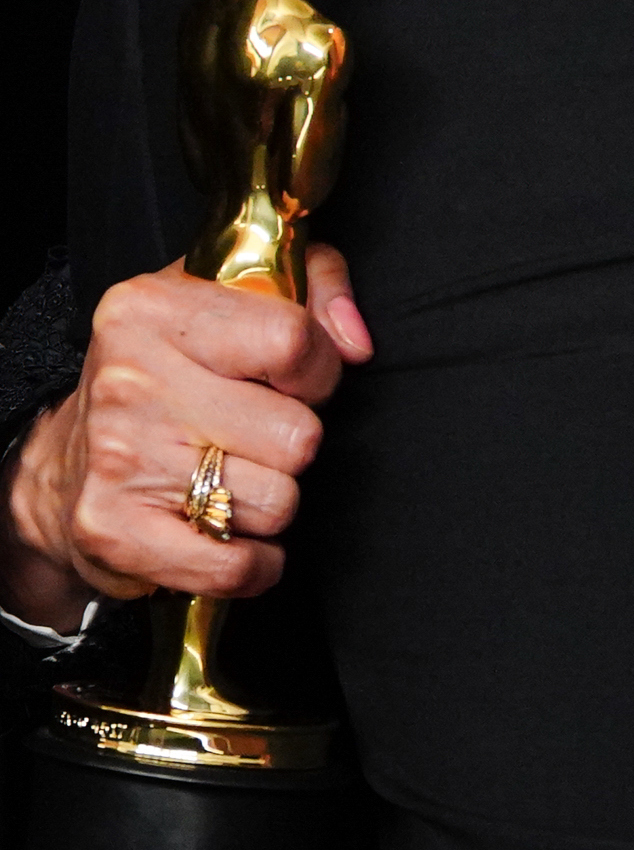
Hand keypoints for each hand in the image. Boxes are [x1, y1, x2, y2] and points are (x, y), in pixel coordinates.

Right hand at [0, 244, 372, 635]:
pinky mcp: (114, 531)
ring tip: (233, 480)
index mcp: (154, 309)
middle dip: (293, 445)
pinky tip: (234, 536)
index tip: (297, 384)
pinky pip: (234, 565)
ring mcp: (121, 458)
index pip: (292, 341)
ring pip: (277, 502)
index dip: (317, 372)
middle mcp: (131, 379)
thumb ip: (315, 283)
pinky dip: (254, 564)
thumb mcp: (228, 298)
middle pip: (296, 435)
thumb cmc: (167, 378)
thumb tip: (355, 344)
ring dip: (271, 502)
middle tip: (255, 439)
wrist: (61, 471)